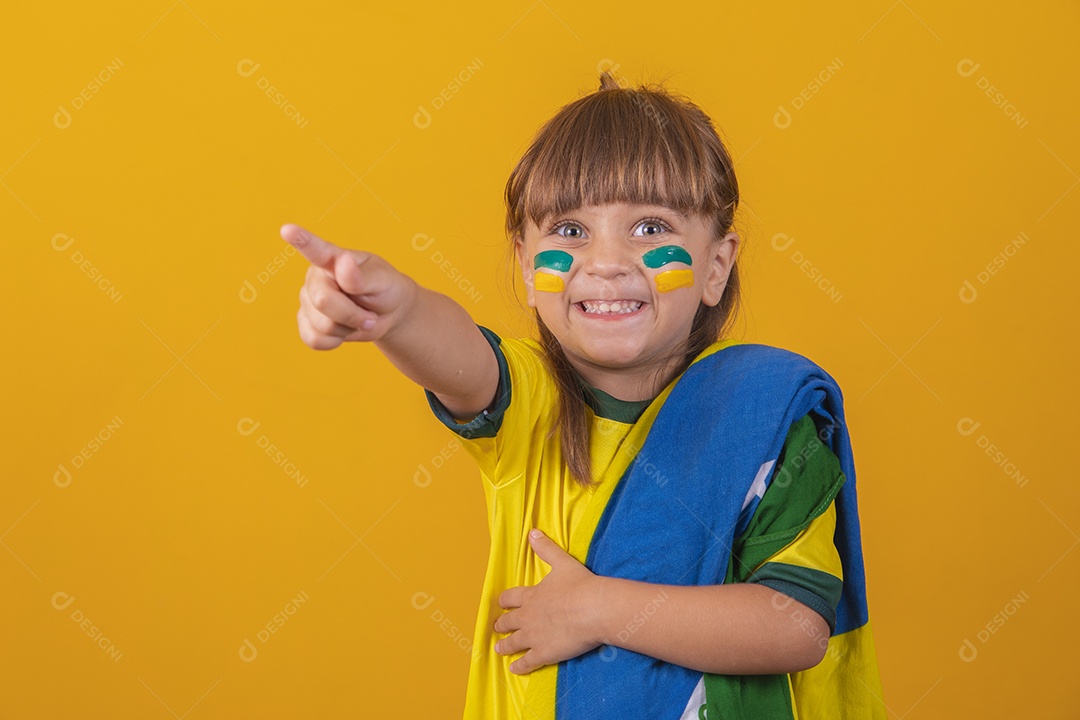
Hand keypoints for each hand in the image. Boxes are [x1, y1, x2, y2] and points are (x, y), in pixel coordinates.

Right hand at [280, 223, 412, 349]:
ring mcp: (307, 300)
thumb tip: (344, 262)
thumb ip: (362, 275)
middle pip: (323, 301)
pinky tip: (344, 330)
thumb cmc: (384, 288)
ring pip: (322, 325)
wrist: (386, 314)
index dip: (301, 240)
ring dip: (348, 328)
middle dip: (353, 314)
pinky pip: (314, 340)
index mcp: (333, 258)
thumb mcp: (383, 280)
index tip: (288, 230)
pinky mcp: (305, 323)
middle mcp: (315, 277)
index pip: (316, 249)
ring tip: (358, 317)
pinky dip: (336, 342)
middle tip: (369, 313)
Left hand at [493, 529, 604, 674]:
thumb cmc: (579, 584)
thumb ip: (545, 548)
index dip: (505, 601)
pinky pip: (527, 662)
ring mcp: (534, 636)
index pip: (510, 598)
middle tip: (497, 627)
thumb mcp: (561, 561)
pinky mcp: (543, 653)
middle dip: (502, 624)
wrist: (593, 608)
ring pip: (513, 643)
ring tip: (499, 649)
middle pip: (508, 621)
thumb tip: (532, 532)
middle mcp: (528, 616)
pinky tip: (513, 669)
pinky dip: (519, 666)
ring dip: (505, 646)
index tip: (500, 604)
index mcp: (531, 595)